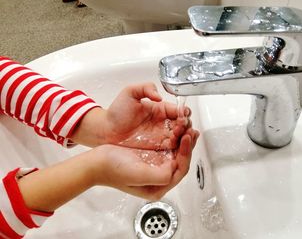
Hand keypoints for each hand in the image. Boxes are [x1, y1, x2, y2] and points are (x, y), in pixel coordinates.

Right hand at [18, 128, 198, 211]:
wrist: (95, 161)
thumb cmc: (112, 170)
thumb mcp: (138, 174)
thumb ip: (159, 175)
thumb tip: (174, 167)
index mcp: (157, 188)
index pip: (180, 171)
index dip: (186, 154)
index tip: (186, 139)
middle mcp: (158, 180)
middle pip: (180, 162)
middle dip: (187, 147)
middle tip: (191, 131)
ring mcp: (154, 168)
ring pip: (175, 155)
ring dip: (182, 142)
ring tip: (187, 129)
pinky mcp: (150, 158)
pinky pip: (167, 149)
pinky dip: (174, 140)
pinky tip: (177, 132)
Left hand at [71, 83, 190, 149]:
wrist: (106, 131)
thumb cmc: (116, 112)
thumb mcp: (130, 92)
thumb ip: (146, 88)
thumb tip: (159, 96)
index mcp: (160, 109)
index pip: (177, 110)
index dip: (183, 113)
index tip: (183, 115)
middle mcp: (163, 122)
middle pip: (182, 124)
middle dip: (186, 125)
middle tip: (182, 127)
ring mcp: (161, 136)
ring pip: (180, 136)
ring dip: (184, 137)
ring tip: (181, 137)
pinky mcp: (157, 148)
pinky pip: (172, 148)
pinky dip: (178, 147)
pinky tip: (177, 146)